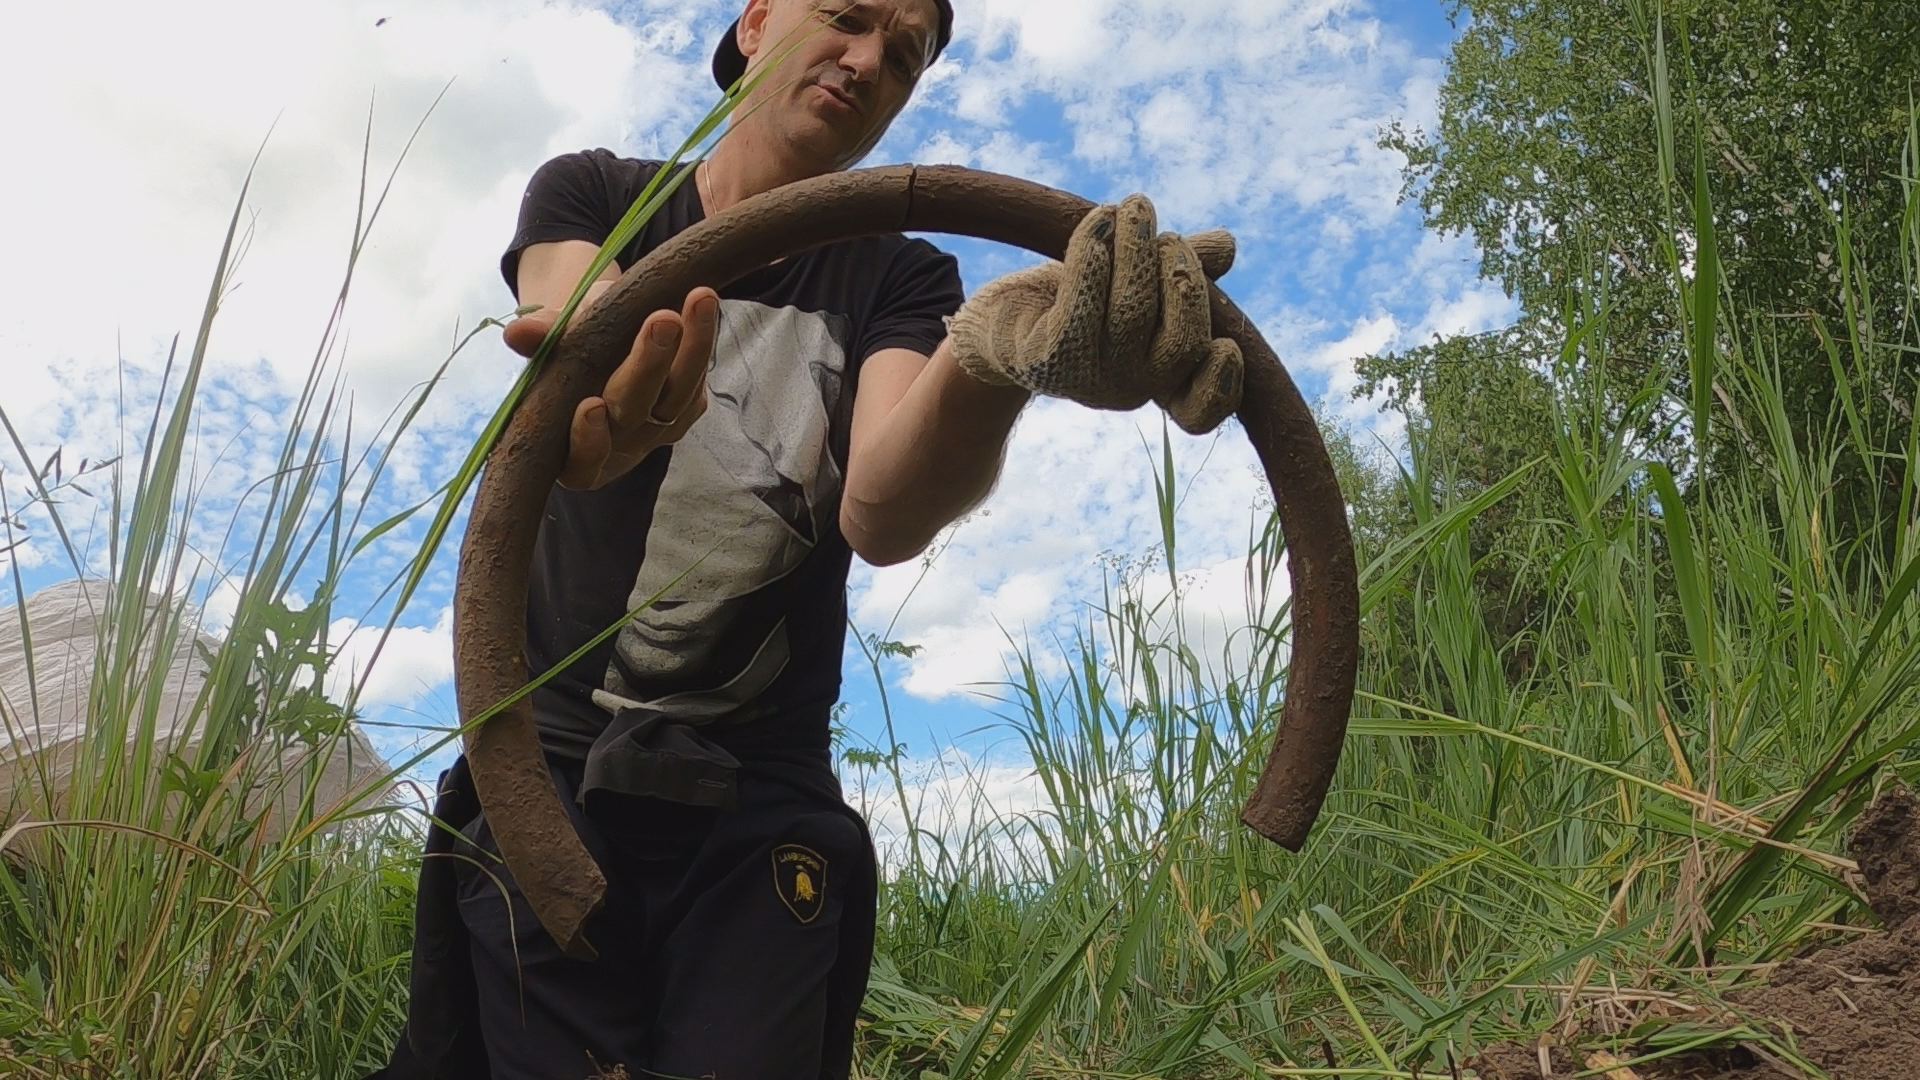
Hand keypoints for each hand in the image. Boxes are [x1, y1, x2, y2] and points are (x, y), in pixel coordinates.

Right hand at [503, 286, 719, 489]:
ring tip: (698, 299)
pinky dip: (702, 346)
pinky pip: (697, 387)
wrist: (599, 337)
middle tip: (663, 320)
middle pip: (635, 413)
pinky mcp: (684, 414)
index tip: (591, 405)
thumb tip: (517, 333)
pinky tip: (703, 308)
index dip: (588, 441)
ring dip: (692, 347)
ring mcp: (653, 433)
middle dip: (648, 366)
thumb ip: (540, 337)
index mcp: (569, 449)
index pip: (581, 463)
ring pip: (678, 398)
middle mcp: (615, 448)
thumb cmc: (568, 345)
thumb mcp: (553, 335)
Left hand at [947, 194, 1241, 433]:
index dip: (1222, 384)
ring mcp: (1088, 379)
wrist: (998, 325)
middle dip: (1182, 276)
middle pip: (1181, 343)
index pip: (1201, 408)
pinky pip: (1082, 301)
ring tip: (1132, 208)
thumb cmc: (1075, 302)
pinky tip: (1098, 223)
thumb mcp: (1132, 282)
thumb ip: (1180, 268)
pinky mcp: (1048, 358)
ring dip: (1137, 246)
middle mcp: (1129, 389)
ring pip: (1133, 311)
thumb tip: (1227, 247)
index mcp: (1159, 380)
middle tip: (1166, 235)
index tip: (1227, 345)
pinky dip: (1095, 253)